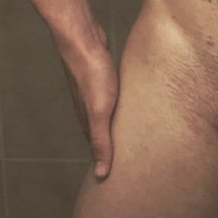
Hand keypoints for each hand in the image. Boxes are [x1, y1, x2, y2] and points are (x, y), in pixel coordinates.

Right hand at [60, 35, 119, 179]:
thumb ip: (101, 142)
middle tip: (131, 162)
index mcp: (88, 122)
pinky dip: (122, 107)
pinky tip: (132, 105)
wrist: (83, 39)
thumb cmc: (92, 74)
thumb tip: (101, 175)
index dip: (107, 163)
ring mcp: (95, 92)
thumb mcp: (100, 111)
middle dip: (114, 148)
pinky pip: (114, 97)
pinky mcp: (103, 77)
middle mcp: (88, 109)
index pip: (97, 150)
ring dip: (118, 127)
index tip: (117, 178)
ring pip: (108, 115)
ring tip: (134, 137)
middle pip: (102, 134)